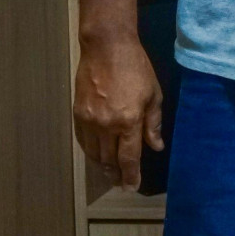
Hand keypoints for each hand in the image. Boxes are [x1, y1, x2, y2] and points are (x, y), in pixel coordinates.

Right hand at [73, 34, 163, 189]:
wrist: (106, 49)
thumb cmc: (136, 69)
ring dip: (102, 166)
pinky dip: (91, 151)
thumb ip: (154, 124)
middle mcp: (106, 125)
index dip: (130, 175)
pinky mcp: (77, 114)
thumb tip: (156, 146)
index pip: (129, 157)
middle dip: (116, 174)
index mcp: (128, 121)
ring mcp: (89, 120)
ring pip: (94, 153)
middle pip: (109, 159)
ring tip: (111, 174)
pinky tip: (97, 155)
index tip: (132, 186)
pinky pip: (83, 140)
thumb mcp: (153, 95)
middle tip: (121, 184)